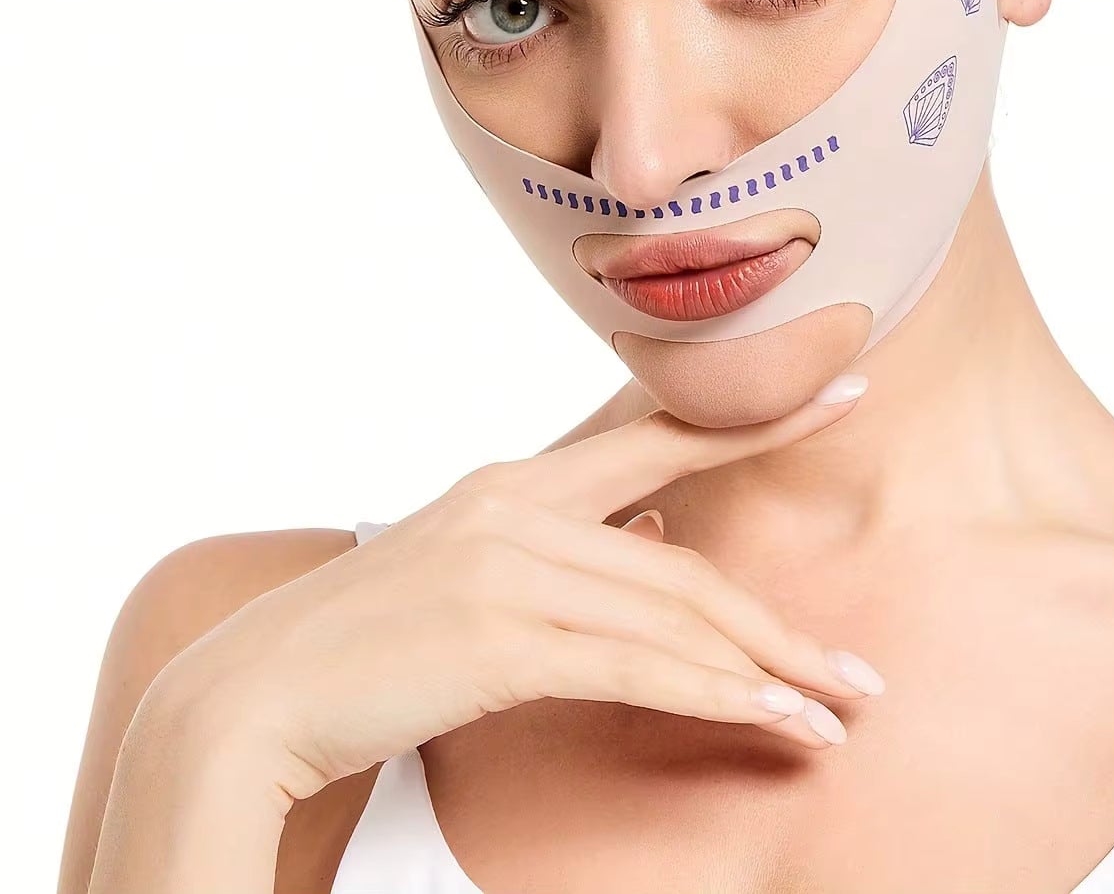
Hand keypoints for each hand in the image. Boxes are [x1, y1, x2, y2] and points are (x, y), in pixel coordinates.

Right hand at [165, 373, 880, 805]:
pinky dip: (714, 694)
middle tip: (861, 672)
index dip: (756, 419)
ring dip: (767, 673)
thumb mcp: (470, 567)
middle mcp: (518, 506)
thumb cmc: (368, 637)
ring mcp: (507, 566)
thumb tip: (658, 531)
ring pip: (673, 614)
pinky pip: (635, 665)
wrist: (252, 695)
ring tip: (838, 715)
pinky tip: (770, 721)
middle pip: (685, 560)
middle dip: (781, 621)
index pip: (658, 436)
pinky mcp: (497, 637)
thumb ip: (566, 542)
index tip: (842, 392)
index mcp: (516, 482)